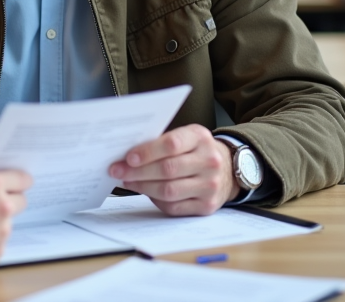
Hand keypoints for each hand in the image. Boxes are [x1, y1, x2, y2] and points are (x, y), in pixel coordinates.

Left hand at [107, 124, 237, 215]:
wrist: (227, 170)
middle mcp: (209, 161)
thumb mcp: (186, 137)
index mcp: (200, 138)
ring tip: (127, 181)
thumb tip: (127, 155)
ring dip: (143, 187)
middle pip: (167, 169)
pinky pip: (174, 207)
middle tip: (117, 171)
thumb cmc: (196, 151)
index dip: (148, 152)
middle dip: (138, 172)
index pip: (172, 144)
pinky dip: (155, 200)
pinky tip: (145, 192)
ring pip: (169, 190)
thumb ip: (162, 142)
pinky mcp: (206, 206)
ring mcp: (209, 185)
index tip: (128, 158)